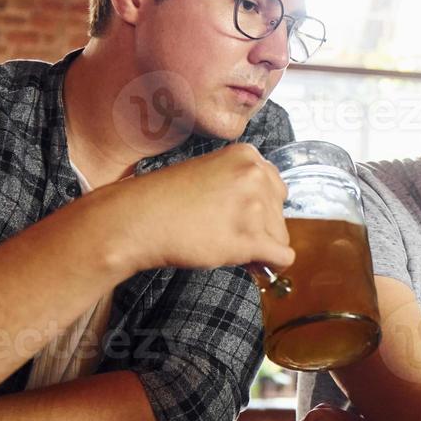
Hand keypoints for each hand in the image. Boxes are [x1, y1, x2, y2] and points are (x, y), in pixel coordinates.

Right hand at [108, 143, 294, 273]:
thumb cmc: (167, 201)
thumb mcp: (211, 173)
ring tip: (225, 245)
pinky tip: (251, 265)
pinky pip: (282, 257)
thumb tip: (271, 218)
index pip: (275, 187)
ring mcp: (255, 206)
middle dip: (261, 229)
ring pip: (281, 236)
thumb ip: (244, 185)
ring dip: (259, 248)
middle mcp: (256, 175)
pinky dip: (271, 266)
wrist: (138, 220)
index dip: (260, 208)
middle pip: (280, 213)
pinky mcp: (249, 238)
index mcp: (247, 155)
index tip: (239, 218)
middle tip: (229, 235)